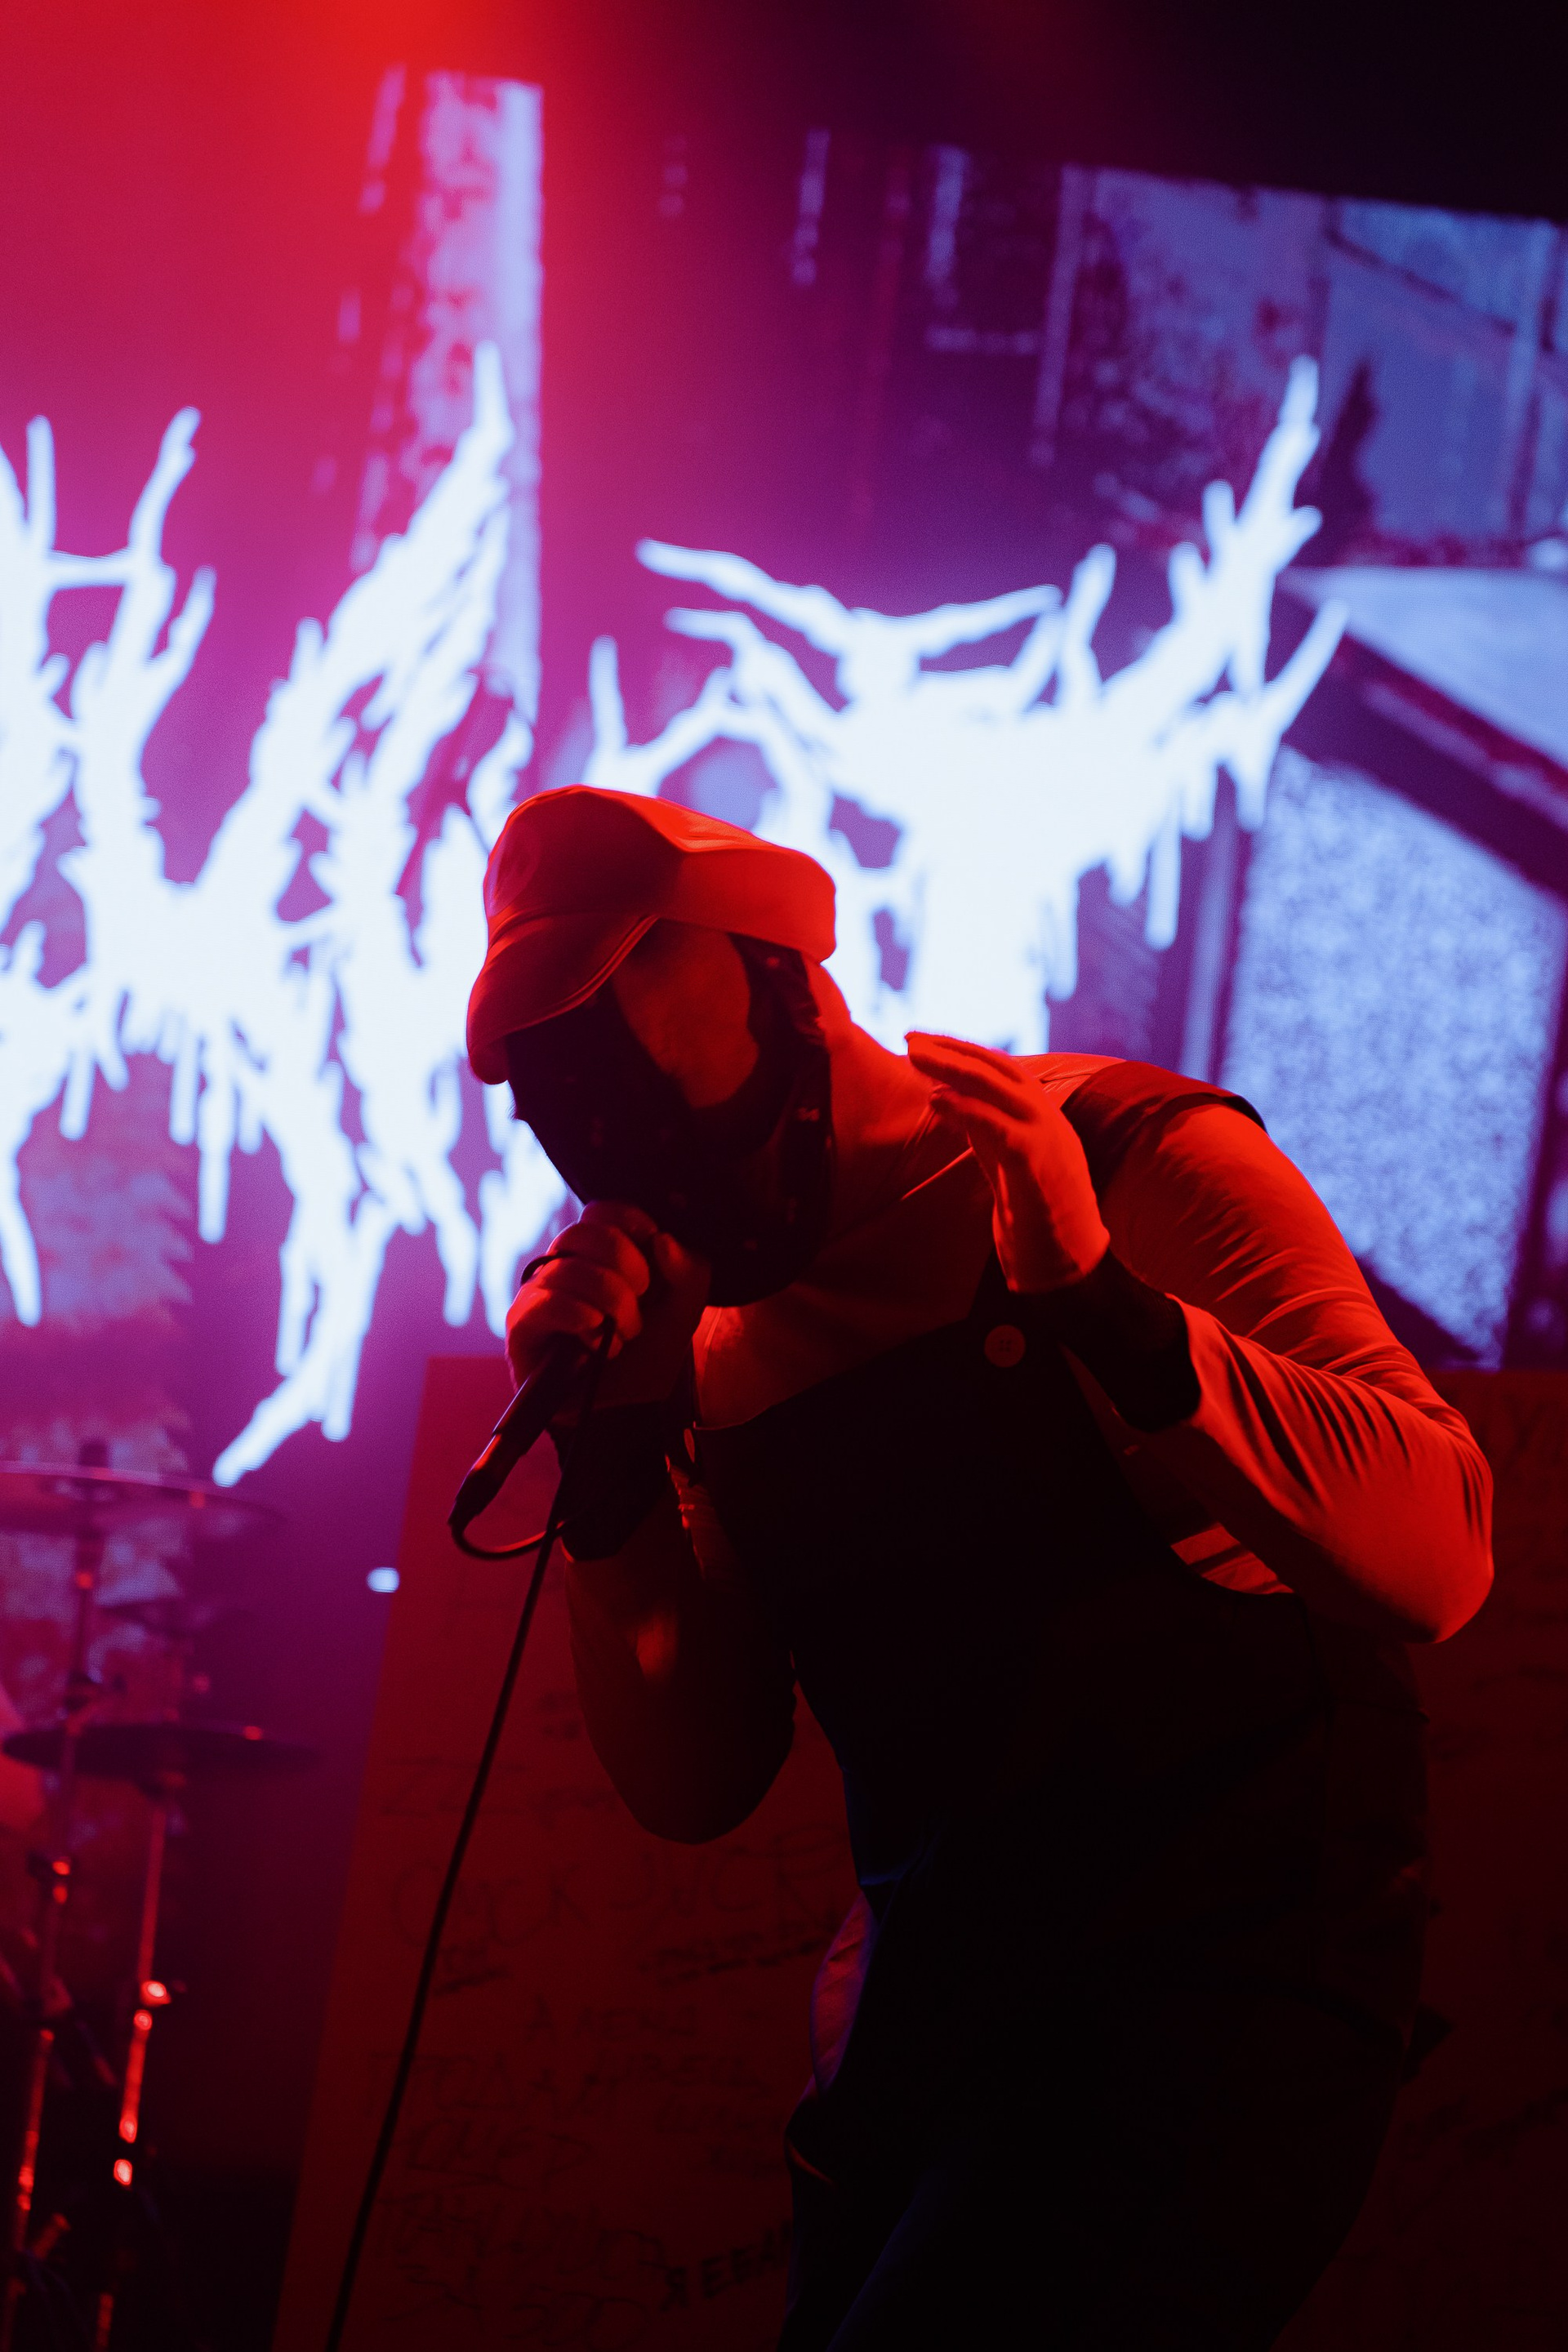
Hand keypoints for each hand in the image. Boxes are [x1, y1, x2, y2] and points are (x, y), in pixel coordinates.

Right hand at [505, 1202, 710, 1407]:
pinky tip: (595, 1339)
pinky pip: (545, 1302)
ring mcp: (539, 1292)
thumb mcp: (684, 1310)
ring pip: (568, 1269)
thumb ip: (688, 1270)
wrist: (628, 1408)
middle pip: (584, 1232)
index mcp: (599, 1251)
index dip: (633, 1227)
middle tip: (641, 1301)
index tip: (653, 1262)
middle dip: (626, 1268)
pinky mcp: (522, 1324)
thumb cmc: (648, 1351)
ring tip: (624, 1335)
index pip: (604, 1210)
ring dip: (610, 1303)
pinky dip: (579, 1317)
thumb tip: (661, 1241)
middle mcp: (563, 1264)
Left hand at [905, 1033, 1108, 1293]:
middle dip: (952, 1049)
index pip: (1002, 1071)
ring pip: (999, 1087)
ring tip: (915, 1055)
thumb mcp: (1006, 1162)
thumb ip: (983, 1129)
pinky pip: (999, 1126)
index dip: (962, 1052)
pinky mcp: (1039, 1164)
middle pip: (999, 1068)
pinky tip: (937, 1100)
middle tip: (910, 1036)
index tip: (924, 1041)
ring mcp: (1048, 1139)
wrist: (1070, 1268)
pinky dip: (967, 1109)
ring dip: (952, 1067)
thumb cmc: (1037, 1219)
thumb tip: (945, 1097)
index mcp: (1043, 1119)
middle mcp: (1050, 1120)